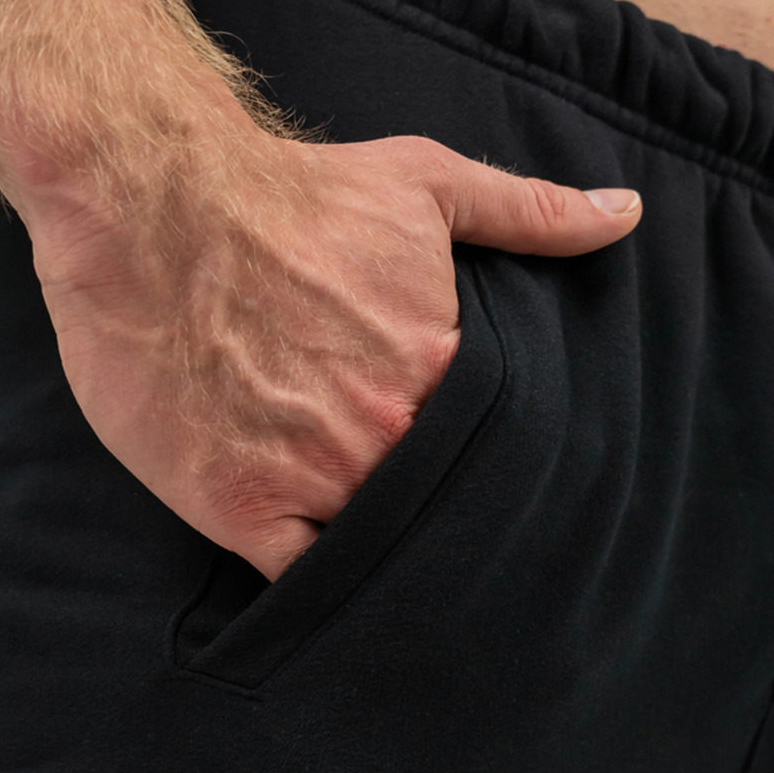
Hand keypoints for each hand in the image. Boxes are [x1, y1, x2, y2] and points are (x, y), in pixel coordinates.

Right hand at [21, 124, 640, 580]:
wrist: (151, 201)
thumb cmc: (287, 192)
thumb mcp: (424, 184)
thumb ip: (527, 211)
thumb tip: (621, 214)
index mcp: (444, 371)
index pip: (496, 458)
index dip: (493, 478)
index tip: (493, 490)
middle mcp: (387, 435)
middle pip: (437, 511)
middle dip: (442, 523)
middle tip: (447, 542)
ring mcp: (312, 478)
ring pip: (374, 551)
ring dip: (383, 558)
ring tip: (390, 571)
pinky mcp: (238, 506)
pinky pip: (297, 582)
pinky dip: (316, 589)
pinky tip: (324, 583)